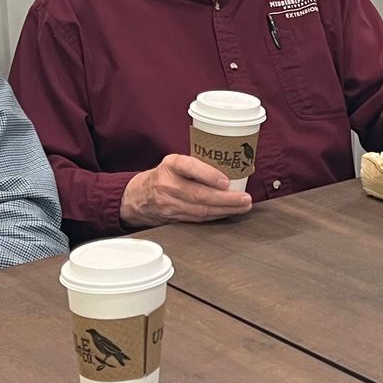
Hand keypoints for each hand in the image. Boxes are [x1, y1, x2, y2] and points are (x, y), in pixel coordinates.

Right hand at [120, 154, 252, 226]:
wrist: (137, 197)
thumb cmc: (164, 175)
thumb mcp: (175, 163)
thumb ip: (198, 164)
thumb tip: (235, 165)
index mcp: (170, 165)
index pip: (188, 167)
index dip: (208, 174)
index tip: (226, 181)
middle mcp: (168, 184)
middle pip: (198, 194)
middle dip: (225, 198)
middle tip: (245, 198)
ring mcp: (169, 204)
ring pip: (200, 210)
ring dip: (225, 210)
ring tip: (243, 206)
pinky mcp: (173, 218)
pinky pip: (198, 219)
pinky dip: (216, 216)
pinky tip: (229, 213)